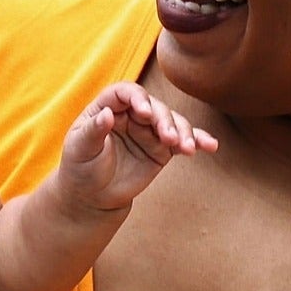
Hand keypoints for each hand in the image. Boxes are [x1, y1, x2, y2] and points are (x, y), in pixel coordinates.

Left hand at [57, 83, 216, 213]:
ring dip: (183, 132)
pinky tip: (210, 146)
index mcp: (109, 106)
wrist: (92, 197)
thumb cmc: (80, 168)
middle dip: (164, 120)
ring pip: (172, 122)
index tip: (144, 111)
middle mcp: (132, 114)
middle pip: (155, 107)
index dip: (138, 98)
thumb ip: (93, 130)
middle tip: (169, 137)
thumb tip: (107, 114)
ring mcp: (150, 130)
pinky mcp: (163, 148)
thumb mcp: (79, 149)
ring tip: (186, 148)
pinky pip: (182, 141)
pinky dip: (197, 141)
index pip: (126, 93)